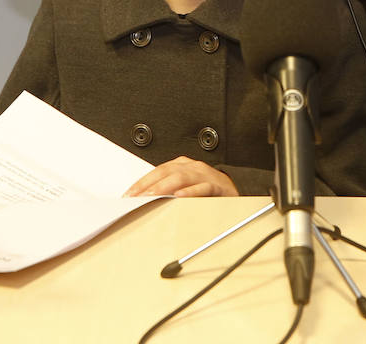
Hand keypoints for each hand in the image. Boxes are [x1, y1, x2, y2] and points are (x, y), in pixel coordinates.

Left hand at [124, 156, 238, 197]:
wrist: (236, 190)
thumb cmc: (208, 190)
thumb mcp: (186, 187)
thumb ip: (168, 191)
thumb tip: (144, 201)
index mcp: (182, 165)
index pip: (157, 171)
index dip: (142, 182)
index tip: (129, 195)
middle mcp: (192, 167)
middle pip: (166, 171)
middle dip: (149, 184)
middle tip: (136, 196)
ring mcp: (205, 174)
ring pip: (182, 177)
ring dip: (165, 187)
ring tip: (152, 196)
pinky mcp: (217, 185)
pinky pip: (203, 187)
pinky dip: (191, 192)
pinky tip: (180, 197)